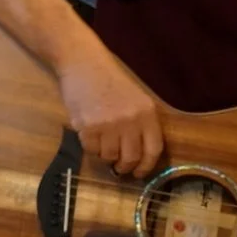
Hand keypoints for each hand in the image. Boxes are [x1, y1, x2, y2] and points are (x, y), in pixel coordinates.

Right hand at [57, 53, 164, 179]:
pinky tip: (89, 135)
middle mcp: (131, 120)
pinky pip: (91, 150)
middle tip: (118, 168)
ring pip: (109, 156)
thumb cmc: (109, 81)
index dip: (146, 166)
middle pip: (131, 158)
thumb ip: (140, 124)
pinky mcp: (88, 127)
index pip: (153, 149)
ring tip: (101, 143)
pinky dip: (90, 148)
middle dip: (124, 167)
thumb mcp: (136, 99)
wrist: (83, 64)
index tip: (139, 173)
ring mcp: (109, 124)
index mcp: (147, 113)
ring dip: (105, 156)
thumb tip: (138, 157)